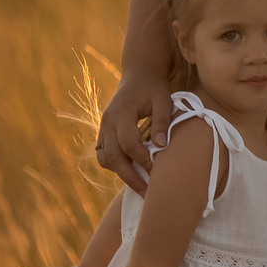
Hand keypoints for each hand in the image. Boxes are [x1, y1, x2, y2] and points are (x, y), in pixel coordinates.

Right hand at [95, 72, 173, 191]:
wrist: (138, 74)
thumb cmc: (154, 87)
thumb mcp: (163, 99)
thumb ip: (163, 121)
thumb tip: (161, 146)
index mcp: (121, 113)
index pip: (128, 143)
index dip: (142, 159)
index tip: (157, 170)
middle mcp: (107, 122)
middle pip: (112, 156)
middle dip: (130, 176)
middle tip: (147, 192)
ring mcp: (103, 127)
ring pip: (104, 158)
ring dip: (120, 173)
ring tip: (140, 185)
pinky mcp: (104, 132)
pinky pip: (104, 154)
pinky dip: (116, 165)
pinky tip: (133, 172)